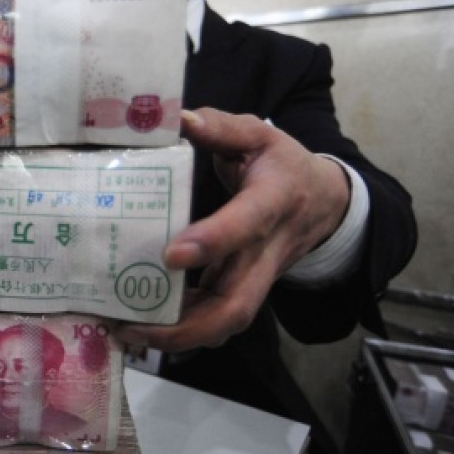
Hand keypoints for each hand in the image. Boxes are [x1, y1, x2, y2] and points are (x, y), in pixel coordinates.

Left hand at [113, 107, 350, 351]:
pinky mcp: (245, 289)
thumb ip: (221, 127)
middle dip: (189, 324)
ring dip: (179, 335)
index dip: (216, 240)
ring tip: (127, 332)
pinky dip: (182, 329)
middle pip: (238, 303)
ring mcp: (257, 277)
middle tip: (136, 325)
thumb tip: (178, 118)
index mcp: (273, 201)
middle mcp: (267, 250)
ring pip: (227, 321)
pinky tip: (142, 326)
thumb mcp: (260, 135)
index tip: (173, 254)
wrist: (326, 202)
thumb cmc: (284, 165)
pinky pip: (217, 318)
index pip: (248, 224)